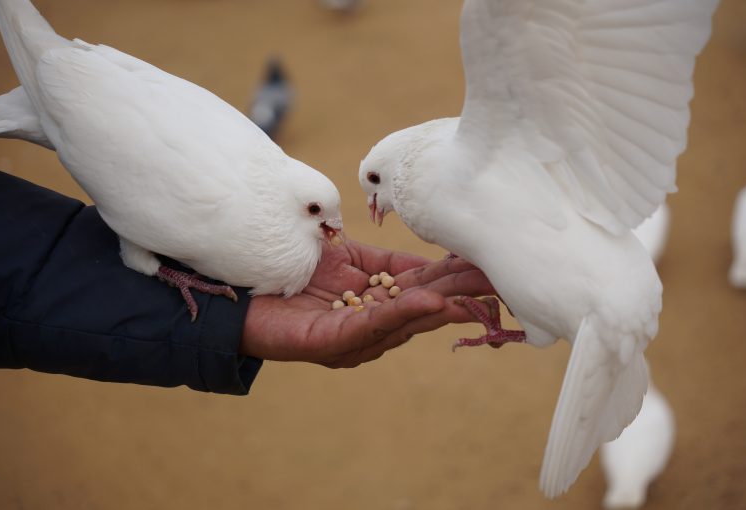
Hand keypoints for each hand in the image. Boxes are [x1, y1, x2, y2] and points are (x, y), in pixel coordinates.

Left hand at [240, 239, 495, 367]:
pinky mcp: (331, 344)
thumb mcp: (348, 256)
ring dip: (444, 303)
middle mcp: (374, 324)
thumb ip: (386, 260)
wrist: (243, 290)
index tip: (492, 261)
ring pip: (407, 319)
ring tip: (476, 290)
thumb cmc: (294, 268)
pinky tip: (429, 303)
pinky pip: (371, 326)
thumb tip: (430, 259)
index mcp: (380, 302)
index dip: (457, 275)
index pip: (427, 286)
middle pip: (427, 307)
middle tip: (501, 278)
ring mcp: (355, 338)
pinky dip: (402, 314)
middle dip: (463, 292)